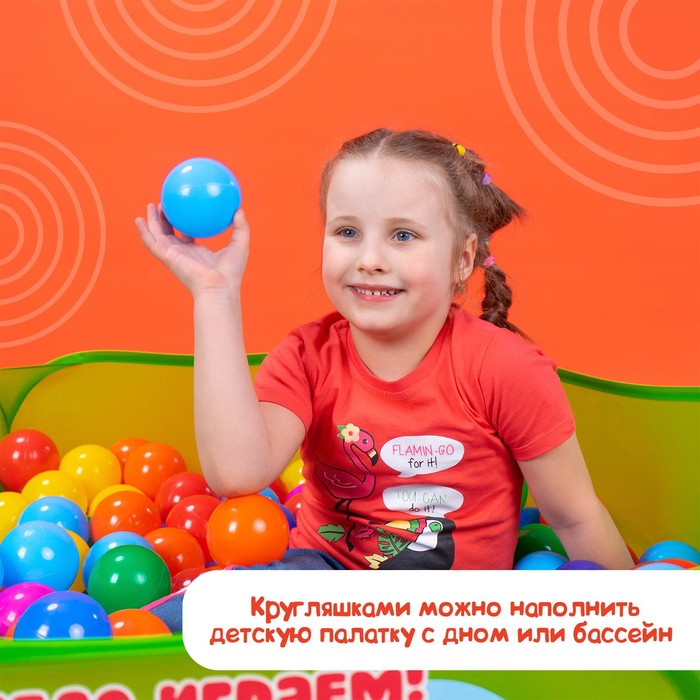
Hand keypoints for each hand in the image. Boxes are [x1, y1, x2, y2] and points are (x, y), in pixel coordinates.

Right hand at [135, 203, 249, 295]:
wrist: (219, 287)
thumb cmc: (230, 272)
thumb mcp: (240, 245)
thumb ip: (241, 227)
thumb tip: (239, 209)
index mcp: (196, 253)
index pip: (186, 236)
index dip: (182, 222)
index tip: (181, 208)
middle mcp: (183, 254)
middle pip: (169, 234)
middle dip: (164, 219)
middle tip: (163, 203)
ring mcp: (174, 256)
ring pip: (157, 236)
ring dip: (151, 222)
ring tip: (149, 206)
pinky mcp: (167, 258)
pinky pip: (151, 242)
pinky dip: (143, 232)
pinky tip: (138, 220)